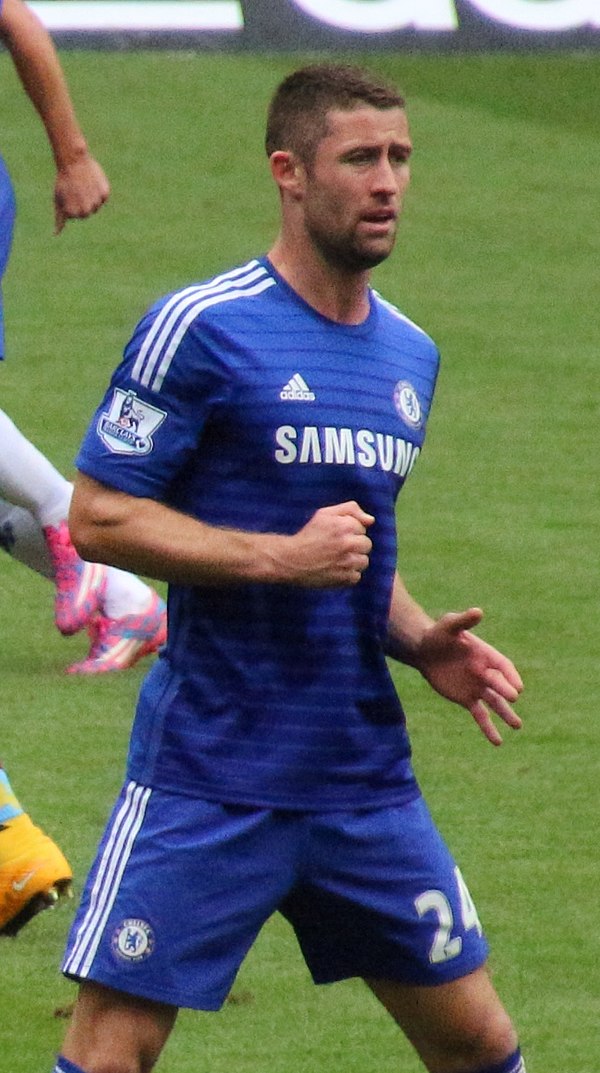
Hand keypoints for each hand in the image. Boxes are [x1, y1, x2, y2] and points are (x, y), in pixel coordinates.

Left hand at [54, 155, 109, 232]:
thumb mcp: (58, 200)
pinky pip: (103, 196)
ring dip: (92, 196)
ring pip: (97, 204)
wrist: (73, 160)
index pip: (77, 215)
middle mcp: (86, 210)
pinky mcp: (105, 192)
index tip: (68, 194)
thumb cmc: (63, 181)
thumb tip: (56, 234)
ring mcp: (96, 202)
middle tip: (76, 190)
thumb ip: (60, 218)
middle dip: (83, 202)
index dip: (72, 203)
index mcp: (74, 213)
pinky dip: (99, 190)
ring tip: (84, 184)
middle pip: (88, 212)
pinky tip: (92, 181)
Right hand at [284, 501, 374, 587]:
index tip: (336, 535)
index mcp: (345, 526)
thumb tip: (371, 520)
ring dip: (353, 561)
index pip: (362, 528)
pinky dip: (347, 575)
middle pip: (367, 544)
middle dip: (354, 545)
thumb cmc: (308, 535)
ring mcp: (347, 562)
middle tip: (337, 548)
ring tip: (337, 560)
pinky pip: (356, 576)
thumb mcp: (325, 514)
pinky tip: (335, 570)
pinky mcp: (344, 578)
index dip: (350, 531)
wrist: (290, 559)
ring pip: (364, 561)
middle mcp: (348, 543)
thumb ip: (350, 510)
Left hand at [414, 607, 522, 745]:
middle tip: (513, 698)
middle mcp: (485, 672)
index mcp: (485, 655)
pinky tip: (497, 741)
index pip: (502, 666)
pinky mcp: (467, 699)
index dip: (510, 675)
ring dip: (506, 714)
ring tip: (518, 726)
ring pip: (495, 703)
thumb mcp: (449, 625)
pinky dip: (488, 728)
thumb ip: (463, 621)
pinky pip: (480, 715)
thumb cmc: (438, 634)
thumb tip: (478, 611)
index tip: (517, 685)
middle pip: (498, 684)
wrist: (424, 650)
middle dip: (505, 690)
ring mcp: (477, 687)